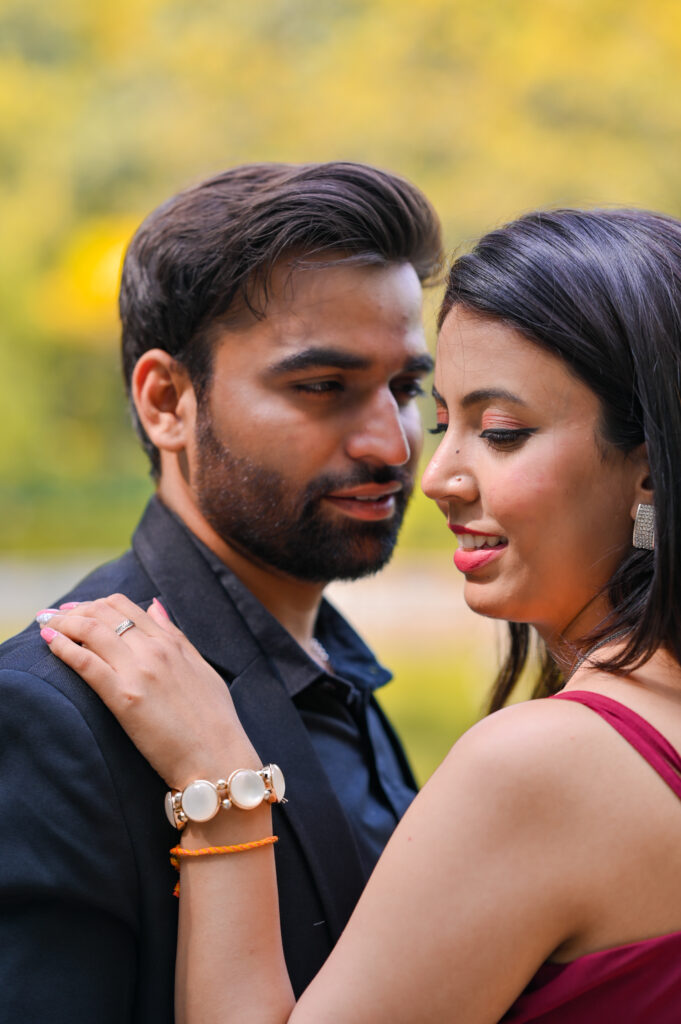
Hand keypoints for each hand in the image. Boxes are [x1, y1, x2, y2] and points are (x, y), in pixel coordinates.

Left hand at [40, 595, 259, 788]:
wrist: (217, 758)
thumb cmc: (214, 720)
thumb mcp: (201, 668)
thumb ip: (177, 635)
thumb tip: (155, 606)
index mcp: (172, 643)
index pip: (127, 607)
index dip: (98, 604)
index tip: (79, 609)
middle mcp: (155, 650)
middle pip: (105, 613)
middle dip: (76, 610)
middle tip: (58, 616)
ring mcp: (139, 671)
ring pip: (92, 630)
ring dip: (64, 623)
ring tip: (47, 625)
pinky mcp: (125, 698)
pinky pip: (86, 662)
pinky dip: (63, 647)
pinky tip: (50, 642)